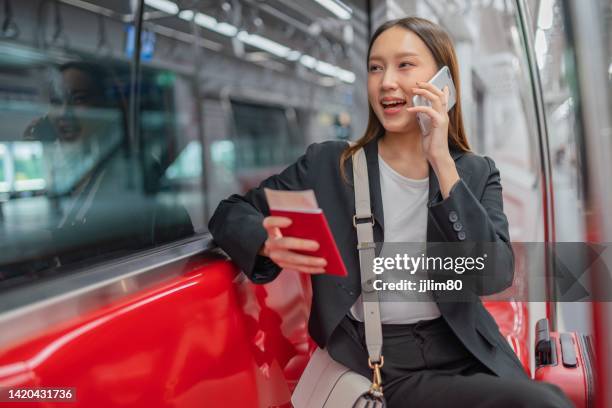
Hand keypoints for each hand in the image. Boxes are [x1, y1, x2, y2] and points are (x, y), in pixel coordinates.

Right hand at [259, 216, 326, 273]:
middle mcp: (272, 243)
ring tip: (323, 261)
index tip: (290, 221)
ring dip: (309, 261)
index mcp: (272, 229)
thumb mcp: (290, 221)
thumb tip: (313, 215)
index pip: (269, 223)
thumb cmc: (288, 230)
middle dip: (301, 245)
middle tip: (316, 245)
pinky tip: (322, 268)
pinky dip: (311, 269)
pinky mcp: (284, 265)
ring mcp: (276, 256)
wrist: (278, 245)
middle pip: (284, 243)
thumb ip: (299, 216)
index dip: (278, 221)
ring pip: (292, 259)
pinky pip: (298, 268)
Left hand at [406, 82, 458, 197]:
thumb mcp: (426, 128)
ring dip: (425, 92)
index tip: (428, 81)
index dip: (437, 88)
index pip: (442, 97)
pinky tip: (409, 110)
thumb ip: (424, 118)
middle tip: (418, 83)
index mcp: (441, 115)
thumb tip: (417, 110)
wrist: (436, 156)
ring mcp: (442, 118)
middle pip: (439, 94)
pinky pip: (429, 111)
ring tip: (414, 90)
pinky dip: (418, 108)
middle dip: (429, 86)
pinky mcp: (439, 123)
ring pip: (436, 98)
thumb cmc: (431, 144)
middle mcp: (444, 115)